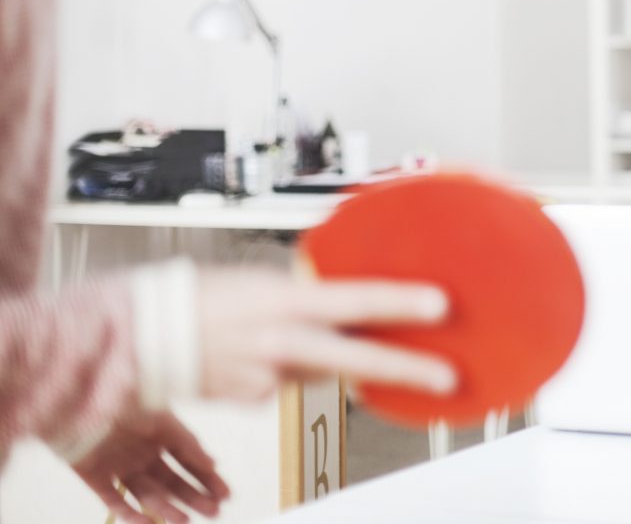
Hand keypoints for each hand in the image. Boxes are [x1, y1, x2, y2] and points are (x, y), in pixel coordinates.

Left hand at [72, 410, 228, 522]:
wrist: (79, 399)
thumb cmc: (124, 400)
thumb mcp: (163, 419)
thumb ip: (186, 442)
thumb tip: (212, 463)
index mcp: (160, 435)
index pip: (189, 461)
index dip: (207, 478)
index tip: (225, 494)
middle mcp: (142, 453)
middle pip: (172, 481)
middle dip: (193, 497)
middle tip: (213, 513)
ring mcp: (119, 466)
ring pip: (147, 494)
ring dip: (167, 508)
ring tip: (185, 521)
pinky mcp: (94, 477)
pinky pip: (113, 500)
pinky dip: (129, 514)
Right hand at [198, 269, 457, 401]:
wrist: (138, 336)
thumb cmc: (195, 297)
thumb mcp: (261, 279)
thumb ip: (305, 291)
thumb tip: (343, 297)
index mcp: (283, 300)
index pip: (354, 298)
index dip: (399, 303)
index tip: (438, 306)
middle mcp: (279, 341)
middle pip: (355, 357)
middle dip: (405, 369)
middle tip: (445, 377)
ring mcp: (266, 376)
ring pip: (318, 370)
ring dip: (323, 357)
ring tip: (285, 336)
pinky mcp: (254, 399)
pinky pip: (283, 383)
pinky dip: (281, 371)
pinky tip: (255, 356)